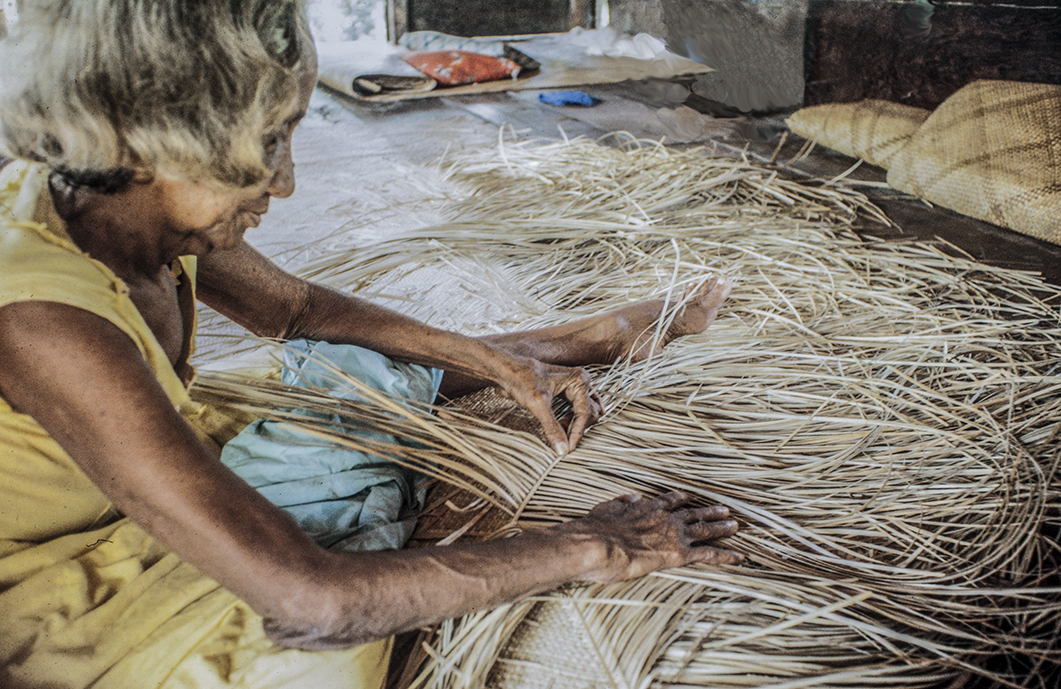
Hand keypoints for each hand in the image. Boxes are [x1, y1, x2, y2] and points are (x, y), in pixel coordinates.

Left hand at [497, 357, 603, 455]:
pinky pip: (578, 409)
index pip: (585, 413)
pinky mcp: (566, 392)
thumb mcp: (538, 405)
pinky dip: (574, 420)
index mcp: (578, 380)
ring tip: (561, 430)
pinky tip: (565, 426)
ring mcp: (573, 387)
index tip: (569, 448)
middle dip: (576, 427)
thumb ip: (552, 428)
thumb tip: (563, 449)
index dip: (577, 432)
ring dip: (575, 424)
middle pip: (589, 413)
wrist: (506, 370)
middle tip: (561, 437)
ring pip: (585, 412)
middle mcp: (579, 382)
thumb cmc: (521, 379)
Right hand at [559, 491, 742, 582]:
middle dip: (708, 511)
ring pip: (704, 529)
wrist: (597, 544)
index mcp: (646, 508)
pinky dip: (726, 555)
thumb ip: (621, 502)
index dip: (679, 500)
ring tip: (735, 525)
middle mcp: (664, 518)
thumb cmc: (595, 530)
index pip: (668, 502)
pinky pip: (709, 554)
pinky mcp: (679, 554)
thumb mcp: (606, 508)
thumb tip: (633, 496)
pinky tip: (739, 557)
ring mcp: (673, 535)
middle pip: (692, 513)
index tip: (687, 497)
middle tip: (724, 509)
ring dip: (721, 527)